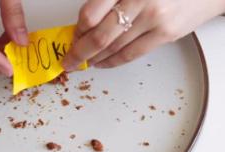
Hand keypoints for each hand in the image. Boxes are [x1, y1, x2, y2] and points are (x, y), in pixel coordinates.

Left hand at [63, 0, 224, 69]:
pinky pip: (130, 54)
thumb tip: (83, 24)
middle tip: (69, 60)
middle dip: (79, 52)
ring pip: (113, 48)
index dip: (77, 30)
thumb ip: (108, 1)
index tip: (71, 37)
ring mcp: (153, 18)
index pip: (90, 15)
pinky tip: (102, 63)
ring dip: (94, 58)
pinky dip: (111, 62)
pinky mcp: (165, 34)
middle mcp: (139, 0)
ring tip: (85, 61)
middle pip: (99, 36)